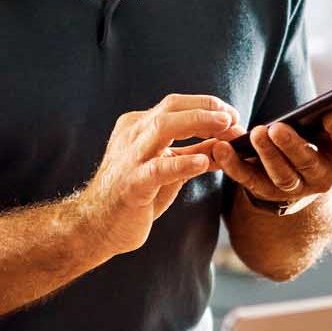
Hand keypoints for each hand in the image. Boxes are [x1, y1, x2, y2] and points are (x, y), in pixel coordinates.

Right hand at [73, 94, 244, 259]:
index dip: (206, 105)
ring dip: (197, 122)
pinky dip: (182, 163)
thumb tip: (227, 142)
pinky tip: (202, 162)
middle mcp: (132, 135)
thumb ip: (195, 152)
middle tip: (233, 117)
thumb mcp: (169, 168)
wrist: (98, 226)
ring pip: (162, 128)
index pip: (175, 105)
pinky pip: (158, 168)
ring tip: (225, 127)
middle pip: (171, 108)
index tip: (232, 115)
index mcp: (138, 127)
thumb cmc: (135, 195)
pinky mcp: (132, 183)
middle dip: (205, 108)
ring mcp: (130, 158)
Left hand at [211, 108, 331, 210]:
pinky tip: (221, 147)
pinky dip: (233, 165)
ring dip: (267, 155)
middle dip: (293, 145)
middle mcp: (323, 178)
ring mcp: (294, 189)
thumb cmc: (319, 144)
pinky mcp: (265, 193)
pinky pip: (248, 180)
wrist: (301, 180)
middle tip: (277, 127)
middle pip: (308, 163)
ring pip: (281, 177)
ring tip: (256, 133)